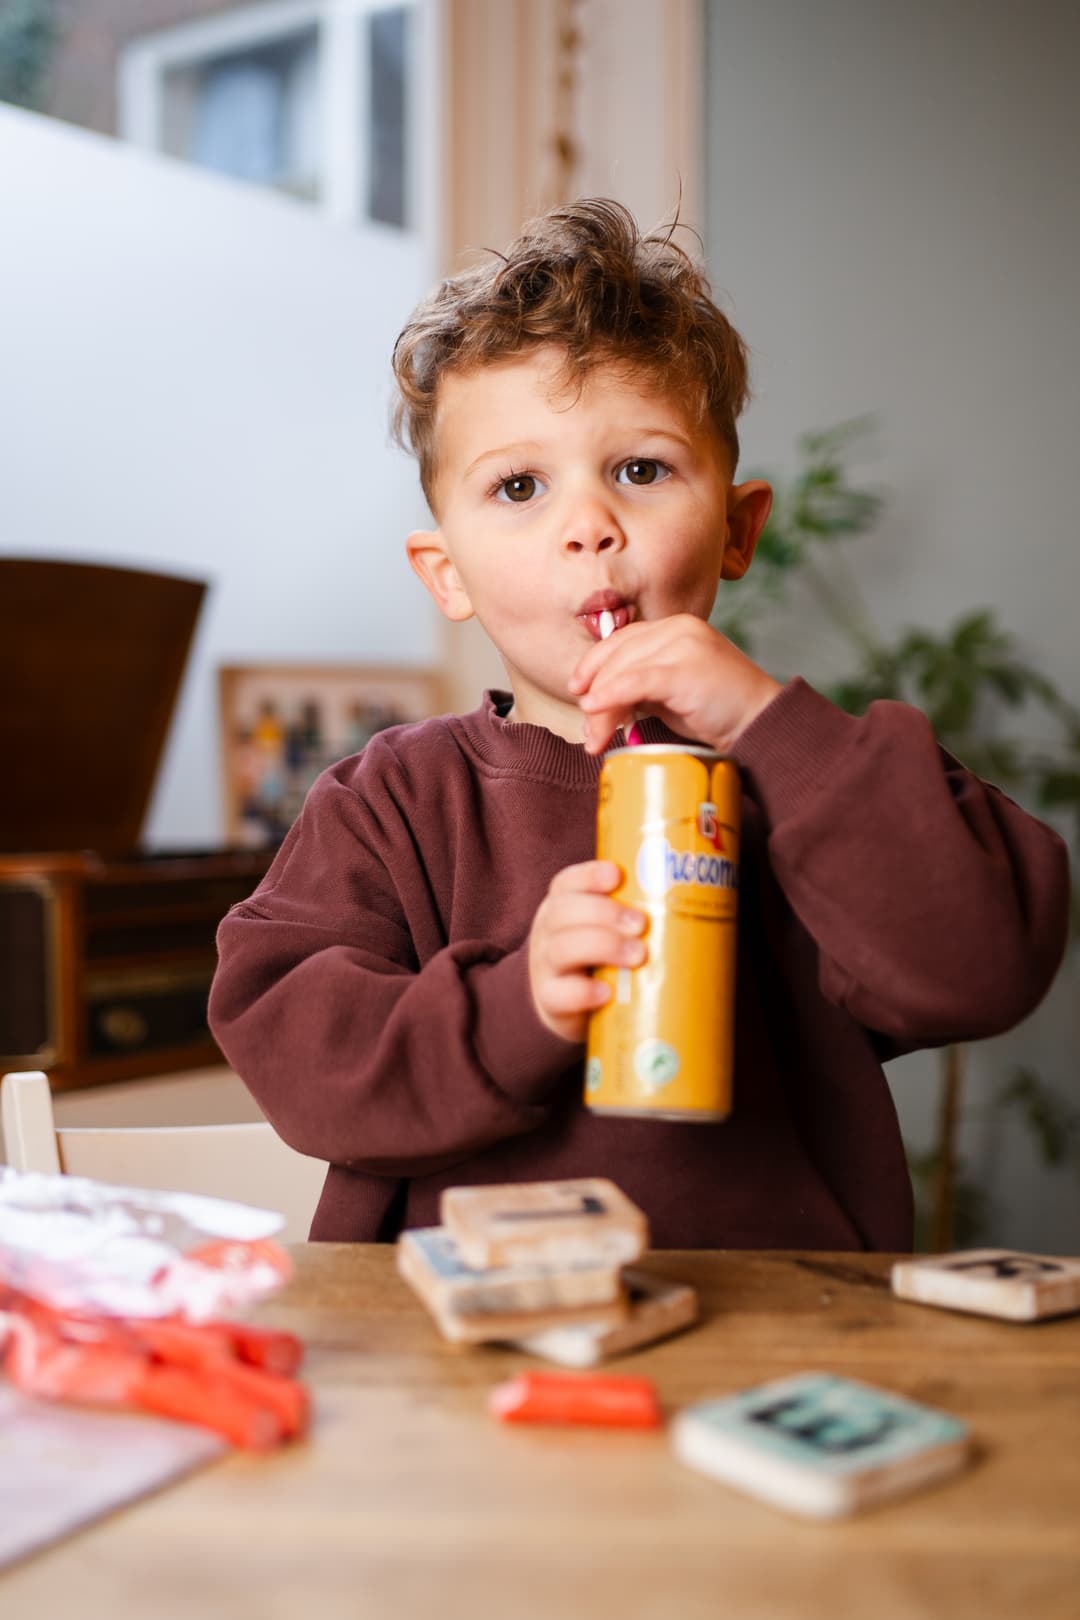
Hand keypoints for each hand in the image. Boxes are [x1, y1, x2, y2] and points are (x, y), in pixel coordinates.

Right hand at [528, 860, 647, 1042]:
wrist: (570, 1005)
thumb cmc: (602, 958)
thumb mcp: (610, 929)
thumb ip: (636, 913)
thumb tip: (697, 900)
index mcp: (563, 906)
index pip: (567, 883)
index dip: (589, 876)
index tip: (617, 875)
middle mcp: (548, 931)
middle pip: (564, 912)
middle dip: (605, 913)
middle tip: (642, 924)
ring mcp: (545, 967)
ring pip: (562, 949)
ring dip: (603, 947)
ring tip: (637, 956)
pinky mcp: (550, 1001)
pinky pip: (558, 995)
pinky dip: (583, 992)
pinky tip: (607, 992)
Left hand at [569, 614, 782, 754]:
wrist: (762, 722)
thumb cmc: (719, 711)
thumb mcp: (672, 692)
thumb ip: (641, 687)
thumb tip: (599, 702)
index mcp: (677, 627)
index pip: (623, 640)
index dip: (594, 664)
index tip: (578, 690)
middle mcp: (679, 629)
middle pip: (617, 656)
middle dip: (594, 694)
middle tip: (588, 732)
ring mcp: (684, 646)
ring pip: (622, 671)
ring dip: (600, 707)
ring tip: (595, 738)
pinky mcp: (685, 670)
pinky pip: (635, 681)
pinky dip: (609, 696)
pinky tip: (594, 711)